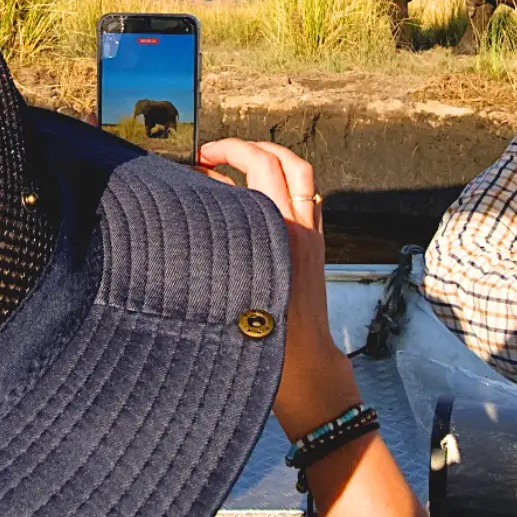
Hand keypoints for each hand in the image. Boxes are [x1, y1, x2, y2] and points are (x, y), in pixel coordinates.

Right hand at [197, 139, 360, 442]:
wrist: (307, 368)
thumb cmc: (267, 339)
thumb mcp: (234, 285)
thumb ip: (221, 241)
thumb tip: (202, 202)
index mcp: (282, 229)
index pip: (262, 164)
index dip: (231, 149)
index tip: (203, 153)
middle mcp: (301, 225)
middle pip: (284, 160)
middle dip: (247, 148)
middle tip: (213, 153)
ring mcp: (311, 234)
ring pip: (299, 176)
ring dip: (266, 162)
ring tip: (232, 166)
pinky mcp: (314, 247)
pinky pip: (303, 200)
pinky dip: (278, 188)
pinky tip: (252, 199)